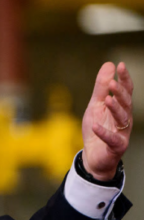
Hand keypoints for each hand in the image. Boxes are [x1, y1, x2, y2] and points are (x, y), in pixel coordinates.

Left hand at [81, 62, 132, 180]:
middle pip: (126, 104)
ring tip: (107, 99)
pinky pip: (112, 139)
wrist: (93, 155)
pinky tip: (96, 126)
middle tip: (112, 84)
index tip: (120, 65)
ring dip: (115, 108)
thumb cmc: (97, 127)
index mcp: (120, 107)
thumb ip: (101, 87)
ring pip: (122, 119)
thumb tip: (109, 64)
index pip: (126, 91)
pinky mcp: (116, 147)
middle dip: (121, 93)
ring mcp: (122, 133)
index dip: (124, 79)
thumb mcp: (95, 105)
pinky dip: (104, 132)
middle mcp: (124, 119)